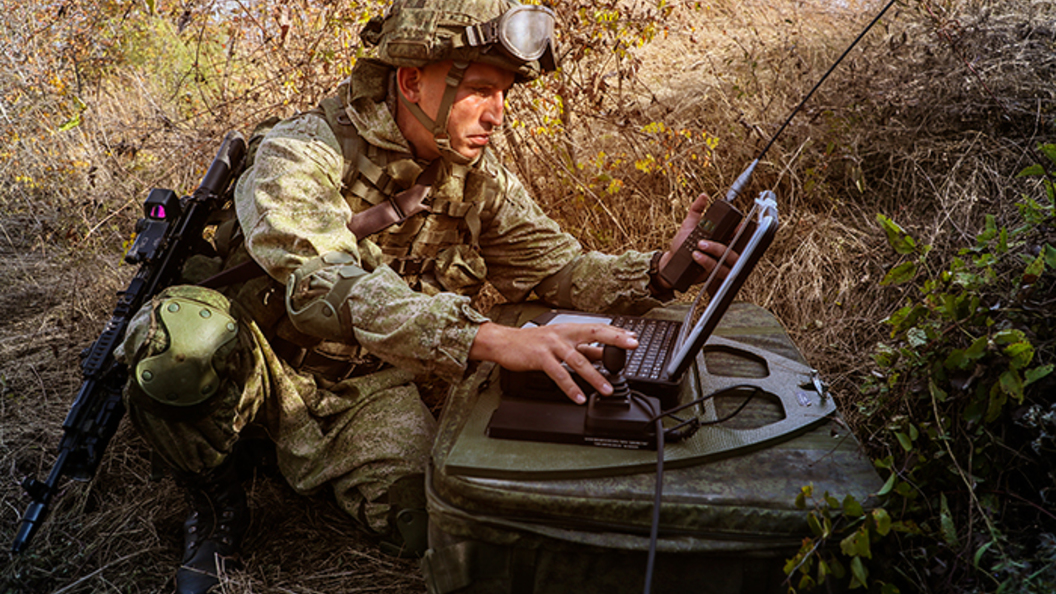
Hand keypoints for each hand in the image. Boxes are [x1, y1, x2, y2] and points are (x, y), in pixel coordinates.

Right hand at [469, 321, 638, 403]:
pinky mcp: (540, 357)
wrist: (504, 343)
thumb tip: (604, 354)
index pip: (598, 328)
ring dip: (594, 376)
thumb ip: (581, 349)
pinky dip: (570, 387)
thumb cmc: (531, 343)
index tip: (634, 338)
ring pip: (577, 360)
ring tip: (606, 389)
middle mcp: (563, 334)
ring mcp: (551, 345)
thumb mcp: (559, 343)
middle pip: (593, 334)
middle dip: (614, 340)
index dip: (616, 333)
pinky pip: (558, 374)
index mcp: (569, 329)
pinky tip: (578, 397)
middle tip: (631, 346)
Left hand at [654, 192, 739, 291]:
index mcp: (721, 239)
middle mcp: (723, 251)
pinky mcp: (714, 274)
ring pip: (729, 259)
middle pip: (734, 248)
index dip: (739, 230)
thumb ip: (696, 210)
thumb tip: (703, 196)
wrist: (671, 264)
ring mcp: (720, 263)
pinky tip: (696, 256)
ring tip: (698, 247)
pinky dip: (707, 262)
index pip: (737, 234)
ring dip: (715, 251)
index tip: (734, 227)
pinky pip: (718, 270)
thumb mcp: (689, 225)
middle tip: (703, 241)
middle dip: (722, 244)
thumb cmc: (681, 246)